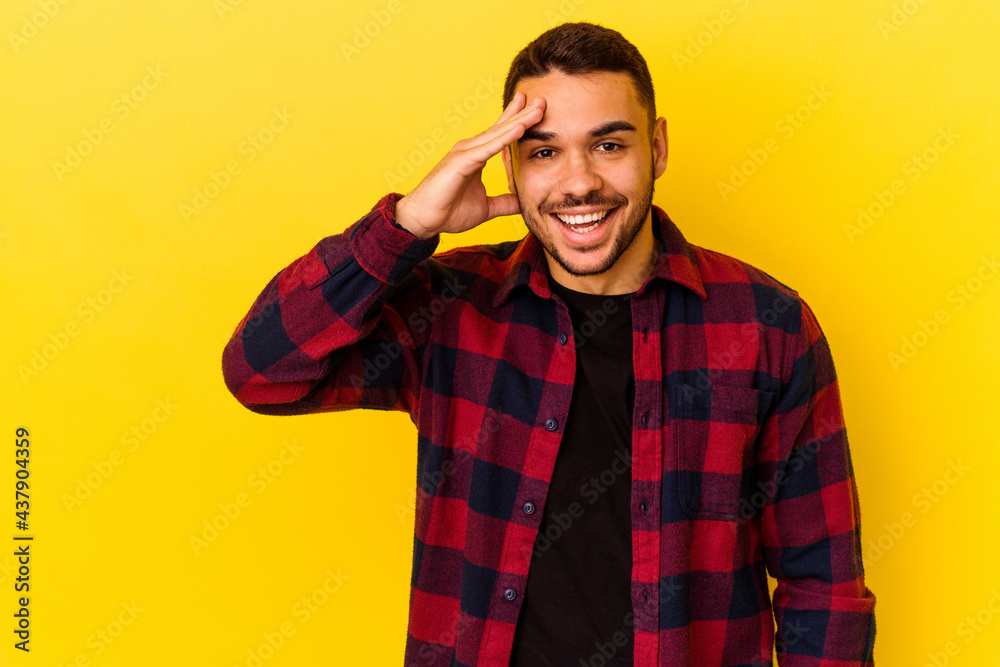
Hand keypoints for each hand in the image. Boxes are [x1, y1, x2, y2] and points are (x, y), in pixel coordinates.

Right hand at [394, 92, 544, 238]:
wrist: (423, 221)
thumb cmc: (448, 211)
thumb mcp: (486, 208)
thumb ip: (504, 203)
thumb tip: (522, 202)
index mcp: (476, 157)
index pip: (500, 135)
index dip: (518, 122)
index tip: (536, 110)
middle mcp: (470, 149)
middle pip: (501, 129)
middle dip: (523, 114)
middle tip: (542, 99)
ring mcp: (464, 153)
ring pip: (497, 135)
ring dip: (519, 121)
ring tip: (537, 109)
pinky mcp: (460, 162)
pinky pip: (487, 149)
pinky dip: (504, 139)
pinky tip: (519, 129)